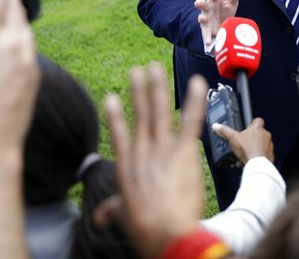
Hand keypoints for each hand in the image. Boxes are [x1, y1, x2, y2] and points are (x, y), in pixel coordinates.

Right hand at [102, 63, 207, 257]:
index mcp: (127, 165)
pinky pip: (190, 120)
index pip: (119, 134)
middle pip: (140, 115)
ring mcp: (162, 148)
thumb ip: (112, 209)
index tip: (111, 97)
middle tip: (138, 70)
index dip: (115, 115)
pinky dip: (195, 100)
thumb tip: (100, 216)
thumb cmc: (144, 227)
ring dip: (158, 87)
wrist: (164, 231)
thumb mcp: (122, 215)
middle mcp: (142, 151)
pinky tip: (199, 82)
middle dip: (139, 90)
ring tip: (155, 67)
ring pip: (160, 111)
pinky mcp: (183, 150)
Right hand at [194, 0, 241, 47]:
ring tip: (203, 19)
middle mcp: (208, 8)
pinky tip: (208, 42)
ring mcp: (206, 19)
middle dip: (200, 3)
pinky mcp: (206, 30)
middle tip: (198, 2)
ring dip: (202, 18)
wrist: (223, 25)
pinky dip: (207, 38)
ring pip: (202, 18)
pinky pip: (206, 34)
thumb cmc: (225, 10)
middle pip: (202, 5)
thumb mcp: (231, 2)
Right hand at [213, 117, 274, 164]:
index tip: (247, 127)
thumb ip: (225, 131)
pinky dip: (256, 156)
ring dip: (254, 148)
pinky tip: (249, 160)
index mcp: (257, 128)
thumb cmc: (248, 149)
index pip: (258, 120)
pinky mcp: (270, 155)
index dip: (252, 123)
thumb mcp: (233, 138)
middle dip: (250, 138)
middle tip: (243, 143)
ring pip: (260, 145)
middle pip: (258, 133)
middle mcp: (265, 135)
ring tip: (244, 154)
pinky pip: (263, 154)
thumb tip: (217, 126)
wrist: (258, 164)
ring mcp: (269, 145)